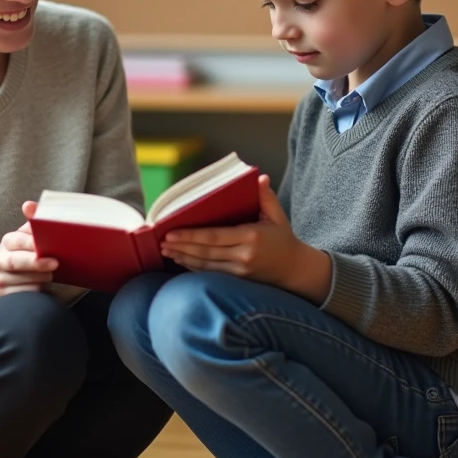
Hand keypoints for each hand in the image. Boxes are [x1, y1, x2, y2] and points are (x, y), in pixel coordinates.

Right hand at [0, 201, 56, 311]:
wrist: (0, 276)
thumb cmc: (22, 252)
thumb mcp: (26, 235)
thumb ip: (32, 220)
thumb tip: (29, 205)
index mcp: (7, 242)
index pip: (16, 240)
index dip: (30, 243)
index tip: (44, 246)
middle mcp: (0, 260)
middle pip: (17, 262)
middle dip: (36, 263)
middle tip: (55, 263)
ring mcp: (1, 279)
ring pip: (23, 280)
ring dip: (41, 278)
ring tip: (51, 274)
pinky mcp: (4, 295)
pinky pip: (24, 295)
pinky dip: (36, 291)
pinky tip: (43, 286)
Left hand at [161, 174, 333, 301]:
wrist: (296, 270)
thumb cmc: (283, 238)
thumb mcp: (277, 215)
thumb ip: (266, 196)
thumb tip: (259, 177)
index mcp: (251, 236)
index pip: (214, 236)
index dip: (191, 236)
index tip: (171, 232)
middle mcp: (243, 256)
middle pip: (206, 252)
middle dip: (182, 247)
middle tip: (162, 241)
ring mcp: (240, 271)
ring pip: (205, 265)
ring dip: (184, 258)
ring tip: (166, 251)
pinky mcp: (238, 281)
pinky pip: (211, 274)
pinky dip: (194, 268)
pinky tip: (181, 261)